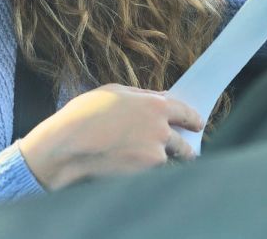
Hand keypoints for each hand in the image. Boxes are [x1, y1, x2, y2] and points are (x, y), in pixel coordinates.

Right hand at [18, 84, 201, 190]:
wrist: (68, 146)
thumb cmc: (85, 115)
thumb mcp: (113, 93)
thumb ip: (141, 96)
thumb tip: (160, 97)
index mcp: (154, 105)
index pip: (185, 112)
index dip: (193, 119)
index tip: (197, 124)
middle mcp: (160, 129)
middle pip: (183, 143)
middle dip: (185, 148)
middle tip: (185, 152)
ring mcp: (154, 153)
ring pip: (167, 160)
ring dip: (163, 161)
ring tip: (149, 162)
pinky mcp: (145, 173)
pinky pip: (152, 173)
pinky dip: (146, 172)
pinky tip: (130, 168)